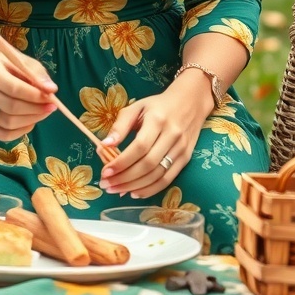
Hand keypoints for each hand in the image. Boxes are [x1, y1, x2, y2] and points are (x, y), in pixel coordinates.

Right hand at [0, 50, 57, 141]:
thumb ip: (38, 75)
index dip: (35, 96)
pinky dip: (21, 132)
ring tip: (43, 113)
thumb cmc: (9, 68)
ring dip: (31, 120)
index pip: (14, 89)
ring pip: (8, 124)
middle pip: (11, 108)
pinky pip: (3, 135)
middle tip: (51, 107)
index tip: (51, 98)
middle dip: (36, 110)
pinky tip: (30, 122)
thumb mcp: (24, 63)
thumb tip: (51, 90)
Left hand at [98, 85, 212, 199]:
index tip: (105, 171)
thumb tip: (105, 145)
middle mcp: (172, 135)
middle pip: (148, 164)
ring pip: (157, 175)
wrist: (189, 103)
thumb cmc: (157, 106)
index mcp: (157, 119)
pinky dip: (150, 189)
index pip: (139, 146)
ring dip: (135, 186)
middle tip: (106, 184)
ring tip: (117, 190)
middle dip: (125, 178)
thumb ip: (120, 126)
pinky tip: (135, 192)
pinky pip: (167, 179)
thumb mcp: (136, 107)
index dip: (122, 162)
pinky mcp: (186, 158)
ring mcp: (181, 148)